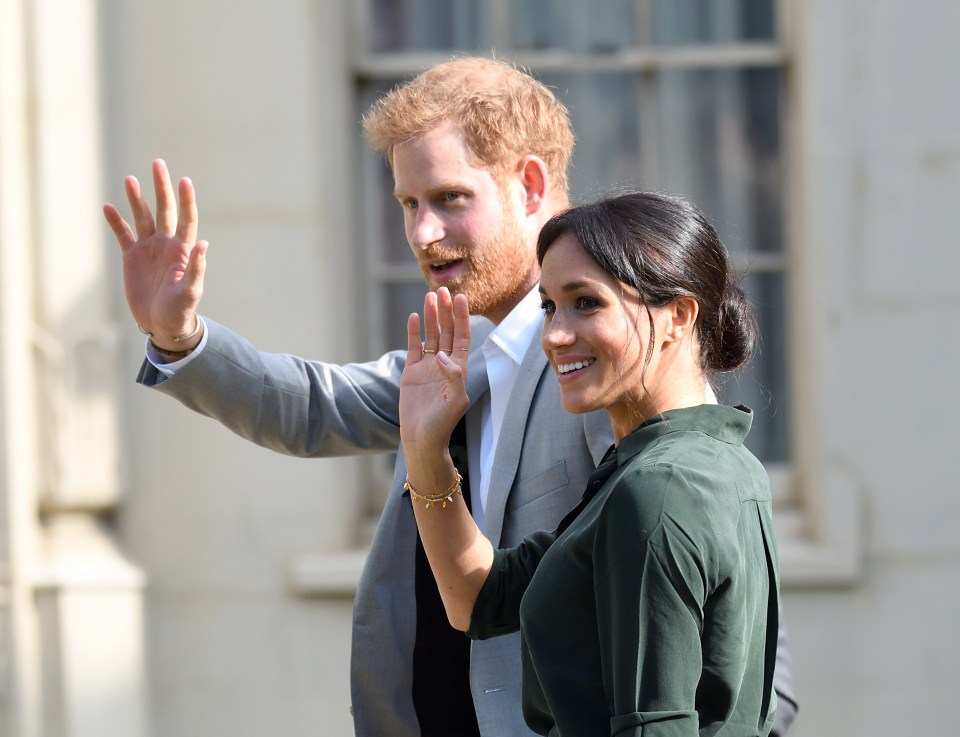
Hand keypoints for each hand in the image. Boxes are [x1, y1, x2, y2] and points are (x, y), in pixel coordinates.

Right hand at [103, 159, 206, 349]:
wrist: (163, 324)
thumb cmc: (181, 310)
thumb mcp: (190, 292)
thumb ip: (196, 269)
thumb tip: (204, 245)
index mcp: (183, 250)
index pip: (186, 218)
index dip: (186, 200)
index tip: (185, 180)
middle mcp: (166, 244)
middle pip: (165, 210)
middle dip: (162, 187)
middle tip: (158, 164)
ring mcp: (149, 249)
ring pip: (143, 217)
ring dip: (137, 199)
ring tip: (130, 179)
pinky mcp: (132, 257)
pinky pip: (123, 234)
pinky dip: (116, 221)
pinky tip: (108, 207)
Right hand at [399, 288, 471, 463]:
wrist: (421, 439)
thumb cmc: (441, 424)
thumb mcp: (454, 401)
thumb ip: (453, 377)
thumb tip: (441, 355)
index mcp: (458, 369)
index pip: (461, 337)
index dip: (462, 318)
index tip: (461, 299)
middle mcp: (444, 364)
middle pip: (446, 331)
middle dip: (446, 311)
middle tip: (443, 290)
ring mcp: (427, 367)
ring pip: (431, 336)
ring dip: (431, 316)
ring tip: (430, 296)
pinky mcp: (411, 372)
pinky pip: (413, 347)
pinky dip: (414, 332)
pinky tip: (415, 316)